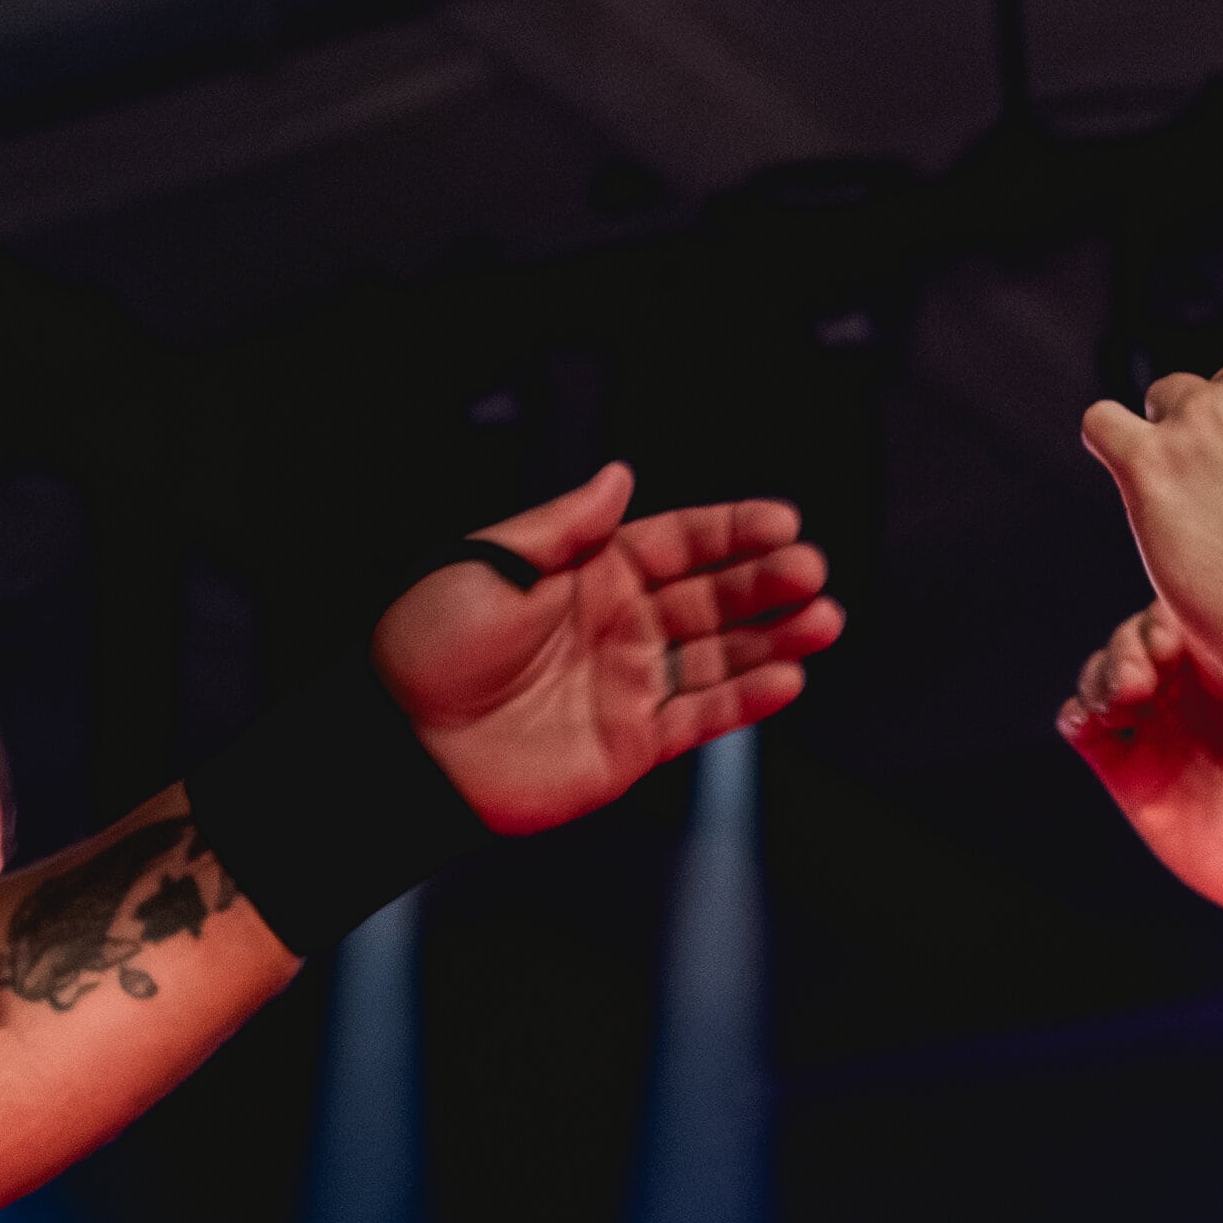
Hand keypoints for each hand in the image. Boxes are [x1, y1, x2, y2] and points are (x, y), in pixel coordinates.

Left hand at [372, 463, 842, 834]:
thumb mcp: (488, 561)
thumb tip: (618, 476)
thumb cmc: (426, 650)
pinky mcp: (631, 743)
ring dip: (775, 637)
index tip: (781, 521)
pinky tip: (787, 676)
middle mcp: (618, 626)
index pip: (680, 542)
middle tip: (809, 570)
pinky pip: (702, 718)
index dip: (733, 531)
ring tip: (822, 619)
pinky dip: (747, 699)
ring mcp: (628, 685)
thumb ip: (566, 526)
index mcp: (589, 574)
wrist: (400, 747)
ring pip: (721, 655)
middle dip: (766, 581)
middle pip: (713, 595)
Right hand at [1056, 603, 1222, 991]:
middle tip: (1155, 661)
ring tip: (1128, 696)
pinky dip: (1080, 713)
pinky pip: (1087, 728)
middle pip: (1140, 633)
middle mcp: (1198, 685)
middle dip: (1136, 640)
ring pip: (1107, 674)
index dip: (1176, 603)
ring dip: (1105, 674)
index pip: (1190, 604)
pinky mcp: (1136, 774)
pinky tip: (1096, 717)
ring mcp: (1164, 727)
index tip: (1186, 624)